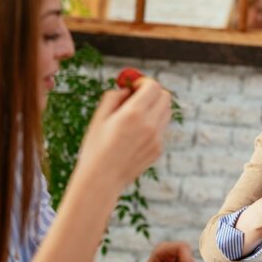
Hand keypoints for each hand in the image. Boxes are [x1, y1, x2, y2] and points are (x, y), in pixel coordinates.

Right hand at [75, 78, 171, 194]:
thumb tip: (127, 88)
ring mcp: (157, 138)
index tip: (134, 85)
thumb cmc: (96, 147)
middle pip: (165, 97)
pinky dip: (152, 125)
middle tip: (138, 97)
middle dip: (153, 93)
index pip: (153, 86)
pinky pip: (161, 129)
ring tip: (134, 117)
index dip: (143, 82)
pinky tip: (134, 136)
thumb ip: (114, 96)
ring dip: (155, 108)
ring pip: (166, 112)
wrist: (102, 179)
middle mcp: (150, 124)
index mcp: (134, 113)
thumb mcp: (99, 117)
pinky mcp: (158, 149)